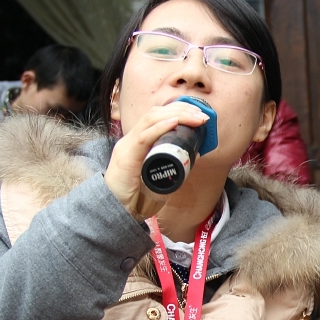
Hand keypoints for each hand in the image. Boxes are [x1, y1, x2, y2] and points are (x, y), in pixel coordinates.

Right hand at [104, 102, 208, 220]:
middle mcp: (131, 139)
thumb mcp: (160, 175)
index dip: (177, 110)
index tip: (198, 113)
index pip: (156, 116)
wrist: (118, 210)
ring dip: (176, 115)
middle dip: (181, 109)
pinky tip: (175, 122)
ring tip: (195, 117)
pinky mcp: (126, 157)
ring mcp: (127, 146)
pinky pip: (144, 137)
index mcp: (138, 142)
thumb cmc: (137, 195)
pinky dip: (161, 128)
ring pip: (150, 120)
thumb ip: (175, 164)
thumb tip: (196, 155)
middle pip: (155, 113)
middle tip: (202, 114)